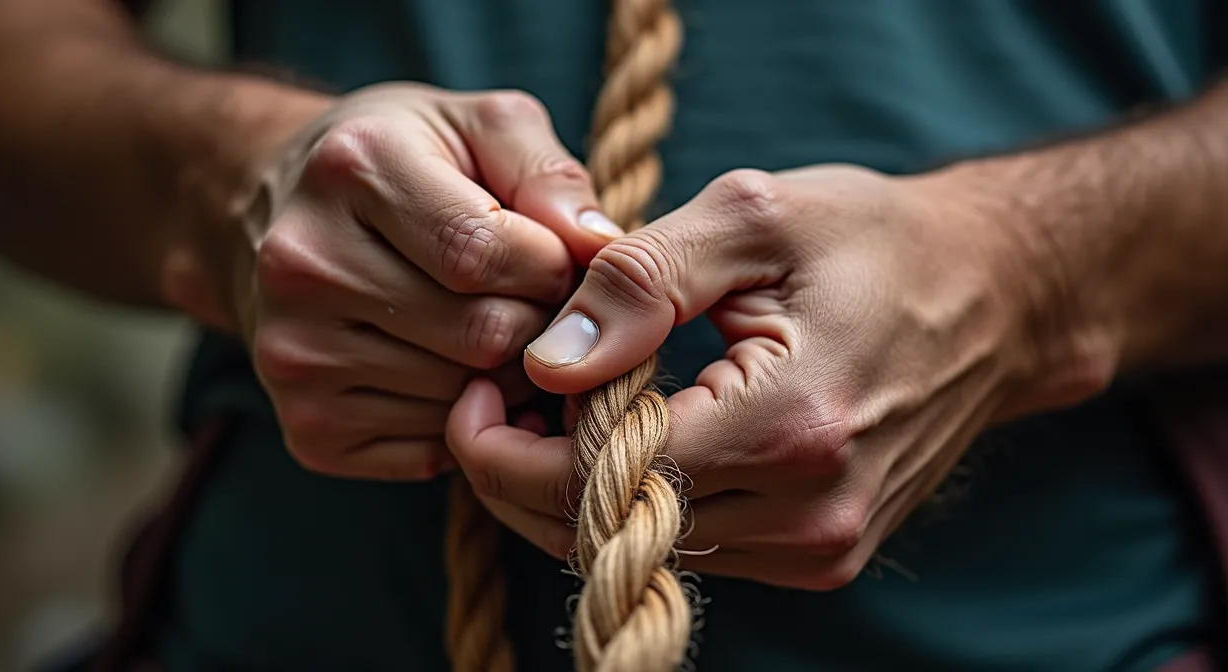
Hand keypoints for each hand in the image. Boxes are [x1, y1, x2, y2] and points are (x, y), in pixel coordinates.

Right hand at [169, 83, 623, 480]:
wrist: (281, 213)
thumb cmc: (406, 162)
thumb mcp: (480, 128)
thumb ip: (548, 174)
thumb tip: (599, 249)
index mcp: (353, 169)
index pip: (485, 252)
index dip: (552, 269)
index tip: (559, 261)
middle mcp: (304, 263)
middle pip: (482, 335)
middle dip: (542, 328)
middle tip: (543, 308)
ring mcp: (294, 354)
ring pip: (463, 401)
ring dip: (511, 380)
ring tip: (503, 337)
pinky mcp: (307, 427)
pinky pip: (431, 450)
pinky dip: (468, 424)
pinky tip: (460, 377)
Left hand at [448, 165, 1098, 587]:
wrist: (997, 298)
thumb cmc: (877, 241)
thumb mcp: (755, 218)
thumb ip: (642, 283)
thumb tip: (547, 358)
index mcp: (790, 428)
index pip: (599, 485)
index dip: (504, 449)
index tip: (475, 389)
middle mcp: (808, 515)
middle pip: (606, 536)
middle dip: (524, 472)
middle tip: (497, 393)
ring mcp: (820, 549)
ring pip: (643, 552)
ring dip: (579, 489)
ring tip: (570, 400)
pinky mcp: (823, 556)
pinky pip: (693, 547)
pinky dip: (641, 501)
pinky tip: (634, 431)